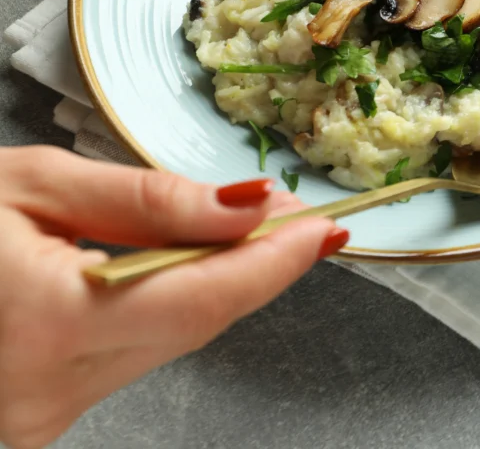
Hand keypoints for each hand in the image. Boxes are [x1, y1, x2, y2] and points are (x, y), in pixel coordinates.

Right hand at [0, 146, 346, 448]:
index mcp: (48, 324)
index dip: (275, 263)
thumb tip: (242, 205)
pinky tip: (182, 269)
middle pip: (194, 324)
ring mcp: (45, 415)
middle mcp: (51, 389)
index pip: (200, 298)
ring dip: (215, 286)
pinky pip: (128, 356)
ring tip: (253, 234)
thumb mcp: (29, 187)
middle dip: (258, 269)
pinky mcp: (42, 416)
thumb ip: (140, 199)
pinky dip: (165, 310)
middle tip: (304, 221)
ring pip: (166, 342)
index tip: (326, 228)